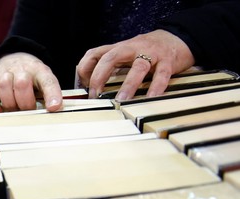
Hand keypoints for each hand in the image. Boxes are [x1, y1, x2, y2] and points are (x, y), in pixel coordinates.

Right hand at [0, 52, 62, 111]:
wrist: (13, 59)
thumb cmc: (31, 77)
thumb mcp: (44, 82)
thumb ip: (48, 95)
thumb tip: (52, 112)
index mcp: (39, 70)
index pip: (47, 81)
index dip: (51, 95)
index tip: (54, 107)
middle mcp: (21, 69)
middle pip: (22, 84)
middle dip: (26, 103)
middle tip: (29, 110)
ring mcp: (5, 74)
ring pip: (4, 87)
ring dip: (10, 104)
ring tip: (15, 109)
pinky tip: (2, 110)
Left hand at [77, 29, 194, 100]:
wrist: (177, 38)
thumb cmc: (146, 50)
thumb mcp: (124, 55)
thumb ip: (109, 67)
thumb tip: (89, 86)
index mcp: (119, 48)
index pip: (94, 53)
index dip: (85, 68)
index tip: (82, 86)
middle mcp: (132, 48)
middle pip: (111, 57)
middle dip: (99, 76)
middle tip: (95, 95)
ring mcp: (151, 54)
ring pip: (138, 67)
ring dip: (128, 85)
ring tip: (121, 100)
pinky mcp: (168, 60)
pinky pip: (162, 74)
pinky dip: (156, 86)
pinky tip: (151, 98)